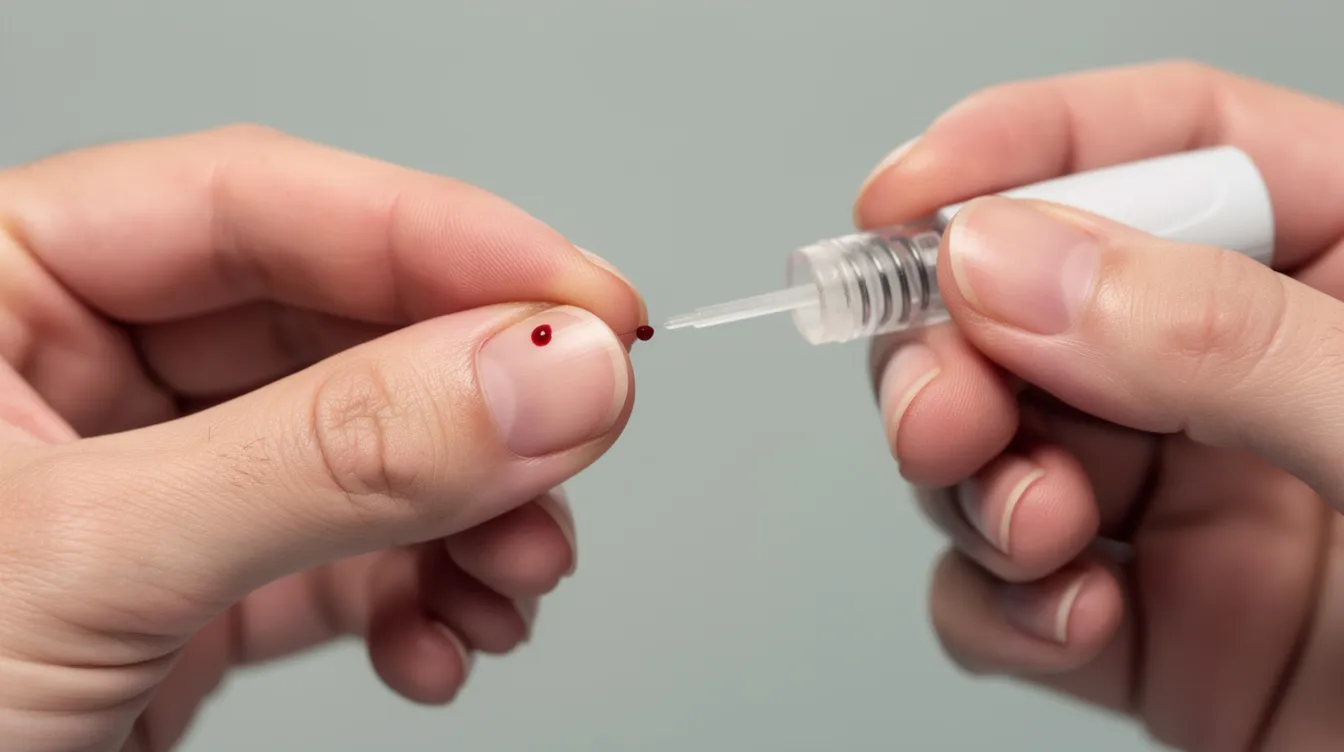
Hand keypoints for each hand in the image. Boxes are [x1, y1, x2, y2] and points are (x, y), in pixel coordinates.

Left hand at [0, 125, 644, 750]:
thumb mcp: (86, 566)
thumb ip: (331, 458)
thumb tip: (548, 372)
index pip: (257, 206)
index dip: (443, 241)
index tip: (587, 305)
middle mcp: (67, 369)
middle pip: (333, 326)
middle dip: (472, 403)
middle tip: (576, 444)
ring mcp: (140, 484)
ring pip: (364, 449)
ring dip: (471, 514)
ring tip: (518, 576)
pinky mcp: (186, 591)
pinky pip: (342, 559)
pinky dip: (420, 598)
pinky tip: (445, 642)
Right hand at [856, 61, 1343, 750]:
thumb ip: (1224, 343)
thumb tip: (1010, 265)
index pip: (1167, 144)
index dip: (1020, 149)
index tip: (905, 204)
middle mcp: (1252, 377)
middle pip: (1036, 300)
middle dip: (958, 348)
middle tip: (942, 409)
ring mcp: (1194, 506)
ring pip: (997, 442)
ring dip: (974, 482)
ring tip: (1035, 530)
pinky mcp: (1152, 630)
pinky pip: (1008, 592)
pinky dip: (1000, 607)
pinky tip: (1070, 625)